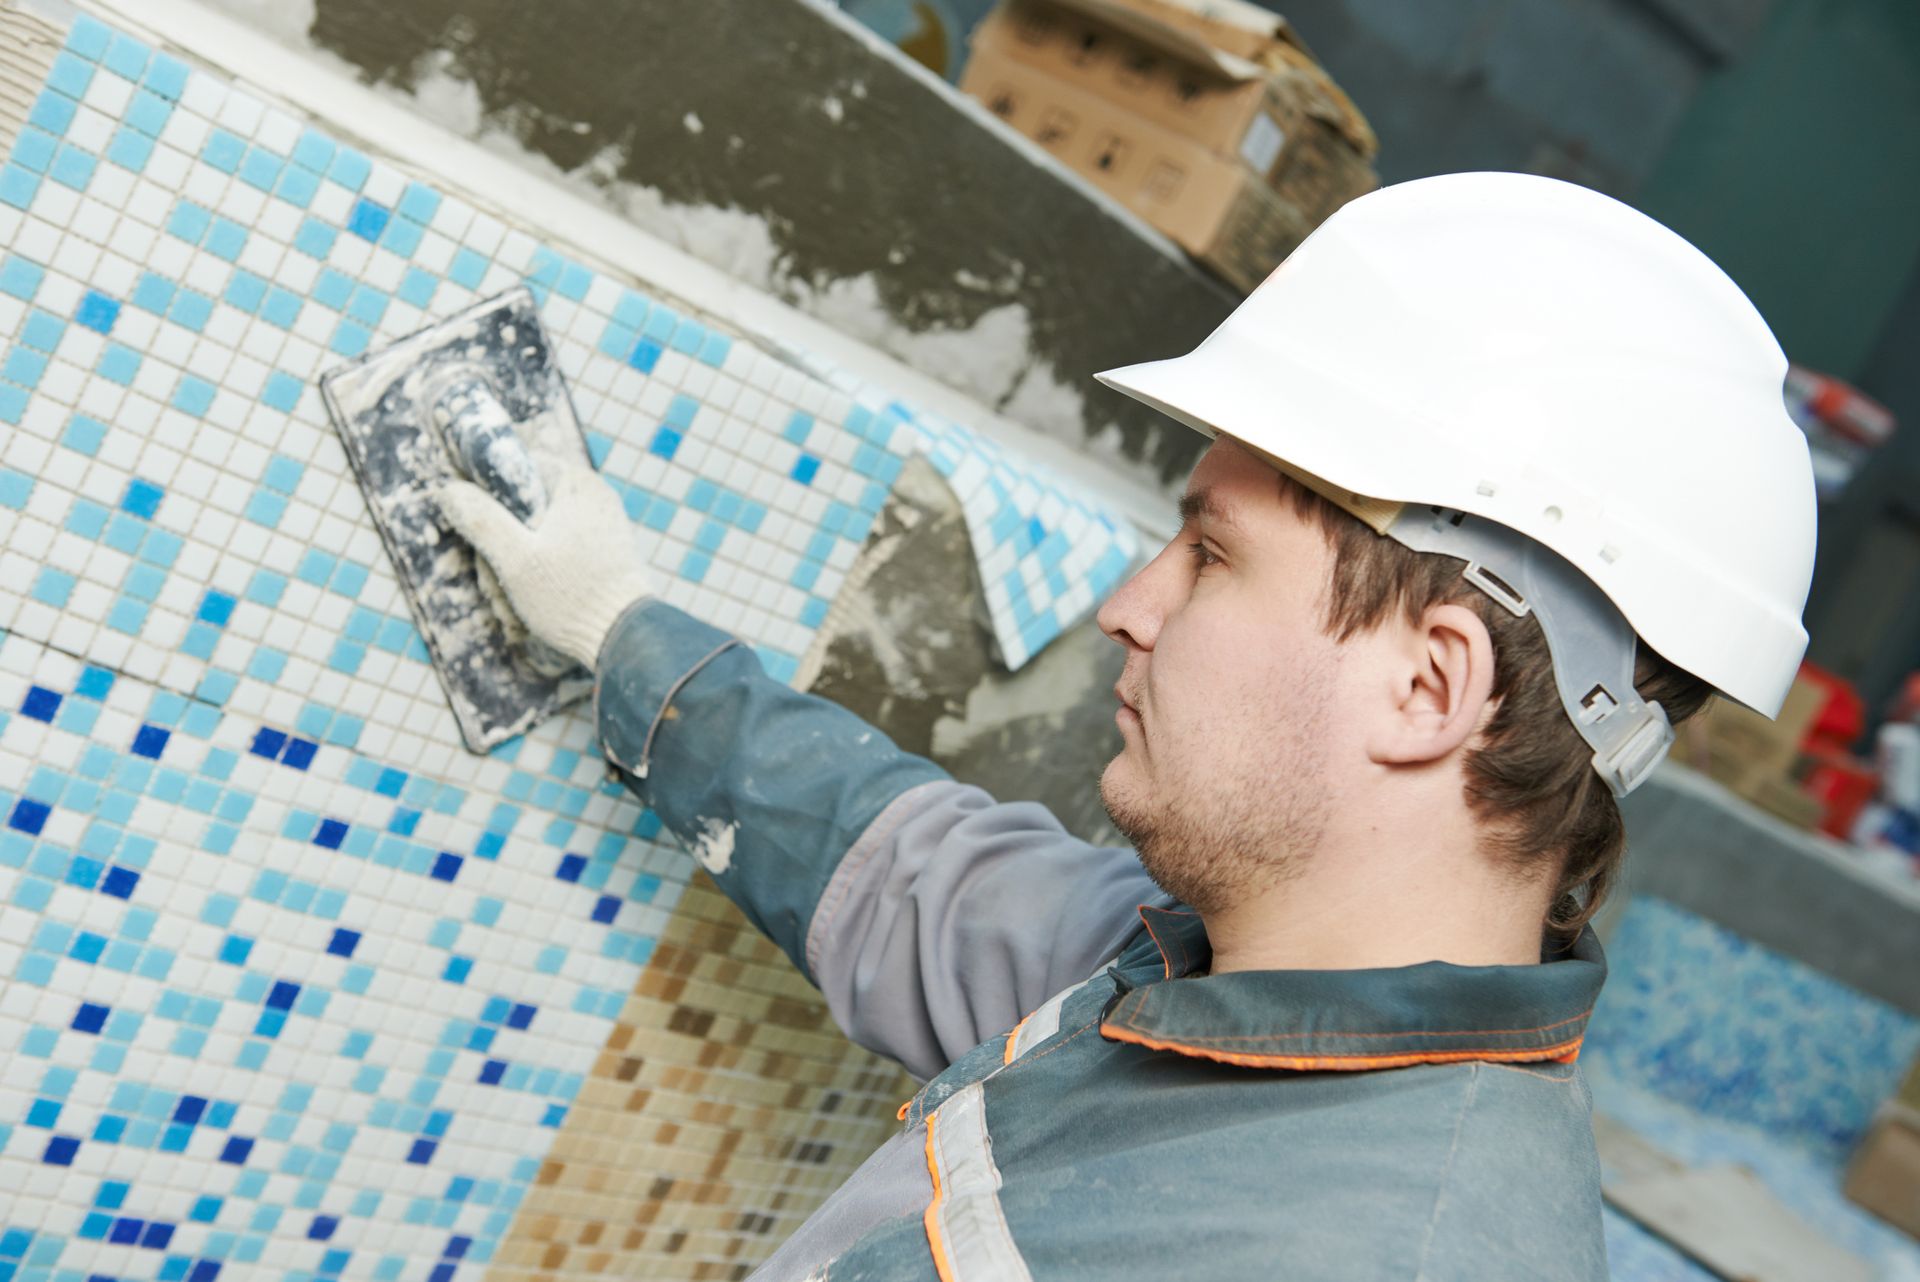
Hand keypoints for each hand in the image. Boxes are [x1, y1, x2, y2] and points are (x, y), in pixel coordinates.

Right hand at [434, 454, 654, 670]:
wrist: (624, 639)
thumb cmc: (572, 597)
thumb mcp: (515, 559)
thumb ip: (481, 520)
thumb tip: (449, 490)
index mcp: (577, 483)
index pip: (515, 467)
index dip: (488, 497)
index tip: (481, 533)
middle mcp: (593, 496)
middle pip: (523, 506)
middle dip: (501, 546)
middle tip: (495, 581)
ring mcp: (599, 524)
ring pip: (535, 534)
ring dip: (515, 567)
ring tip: (511, 602)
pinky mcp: (601, 552)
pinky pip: (556, 553)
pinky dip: (539, 575)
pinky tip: (531, 605)